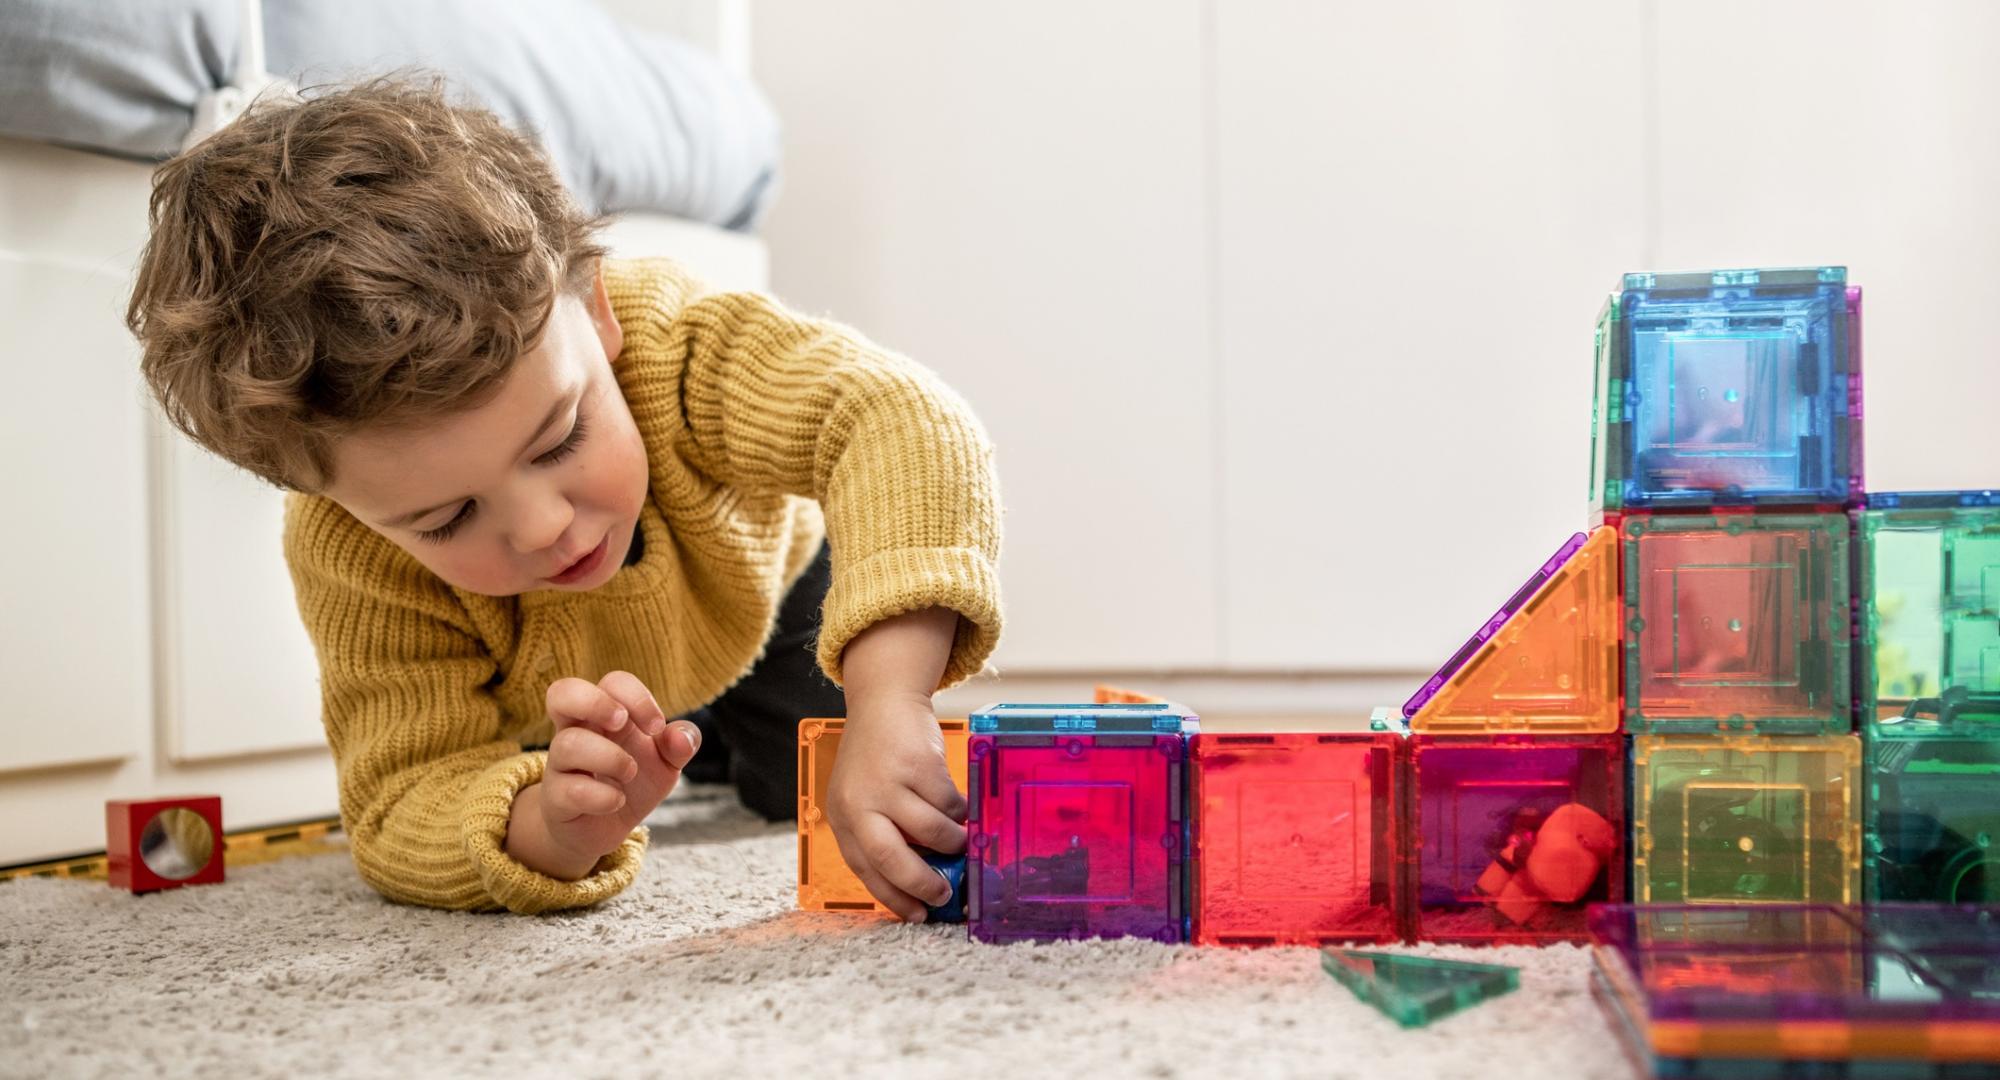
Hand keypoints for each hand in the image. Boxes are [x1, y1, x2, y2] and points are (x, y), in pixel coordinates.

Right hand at [537, 670, 700, 863]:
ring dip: (609, 757)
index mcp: (604, 715)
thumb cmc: (632, 783)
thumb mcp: (665, 763)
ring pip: (567, 744)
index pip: (612, 682)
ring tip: (629, 772)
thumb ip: (680, 744)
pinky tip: (617, 801)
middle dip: (595, 702)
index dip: (636, 697)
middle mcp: (576, 732)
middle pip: (562, 692)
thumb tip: (681, 737)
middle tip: (621, 724)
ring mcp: (561, 765)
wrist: (604, 830)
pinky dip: (601, 796)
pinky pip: (568, 790)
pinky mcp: (555, 799)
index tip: (656, 727)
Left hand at [825, 689, 965, 921]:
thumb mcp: (865, 797)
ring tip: (961, 843)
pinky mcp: (917, 764)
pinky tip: (962, 810)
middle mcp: (859, 802)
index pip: (865, 869)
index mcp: (843, 817)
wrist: (884, 703)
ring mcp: (887, 782)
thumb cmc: (877, 758)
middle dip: (922, 882)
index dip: (893, 897)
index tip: (917, 914)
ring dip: (952, 843)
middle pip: (890, 858)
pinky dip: (960, 812)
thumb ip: (882, 832)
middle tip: (946, 892)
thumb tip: (922, 879)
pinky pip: (948, 802)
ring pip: (929, 831)